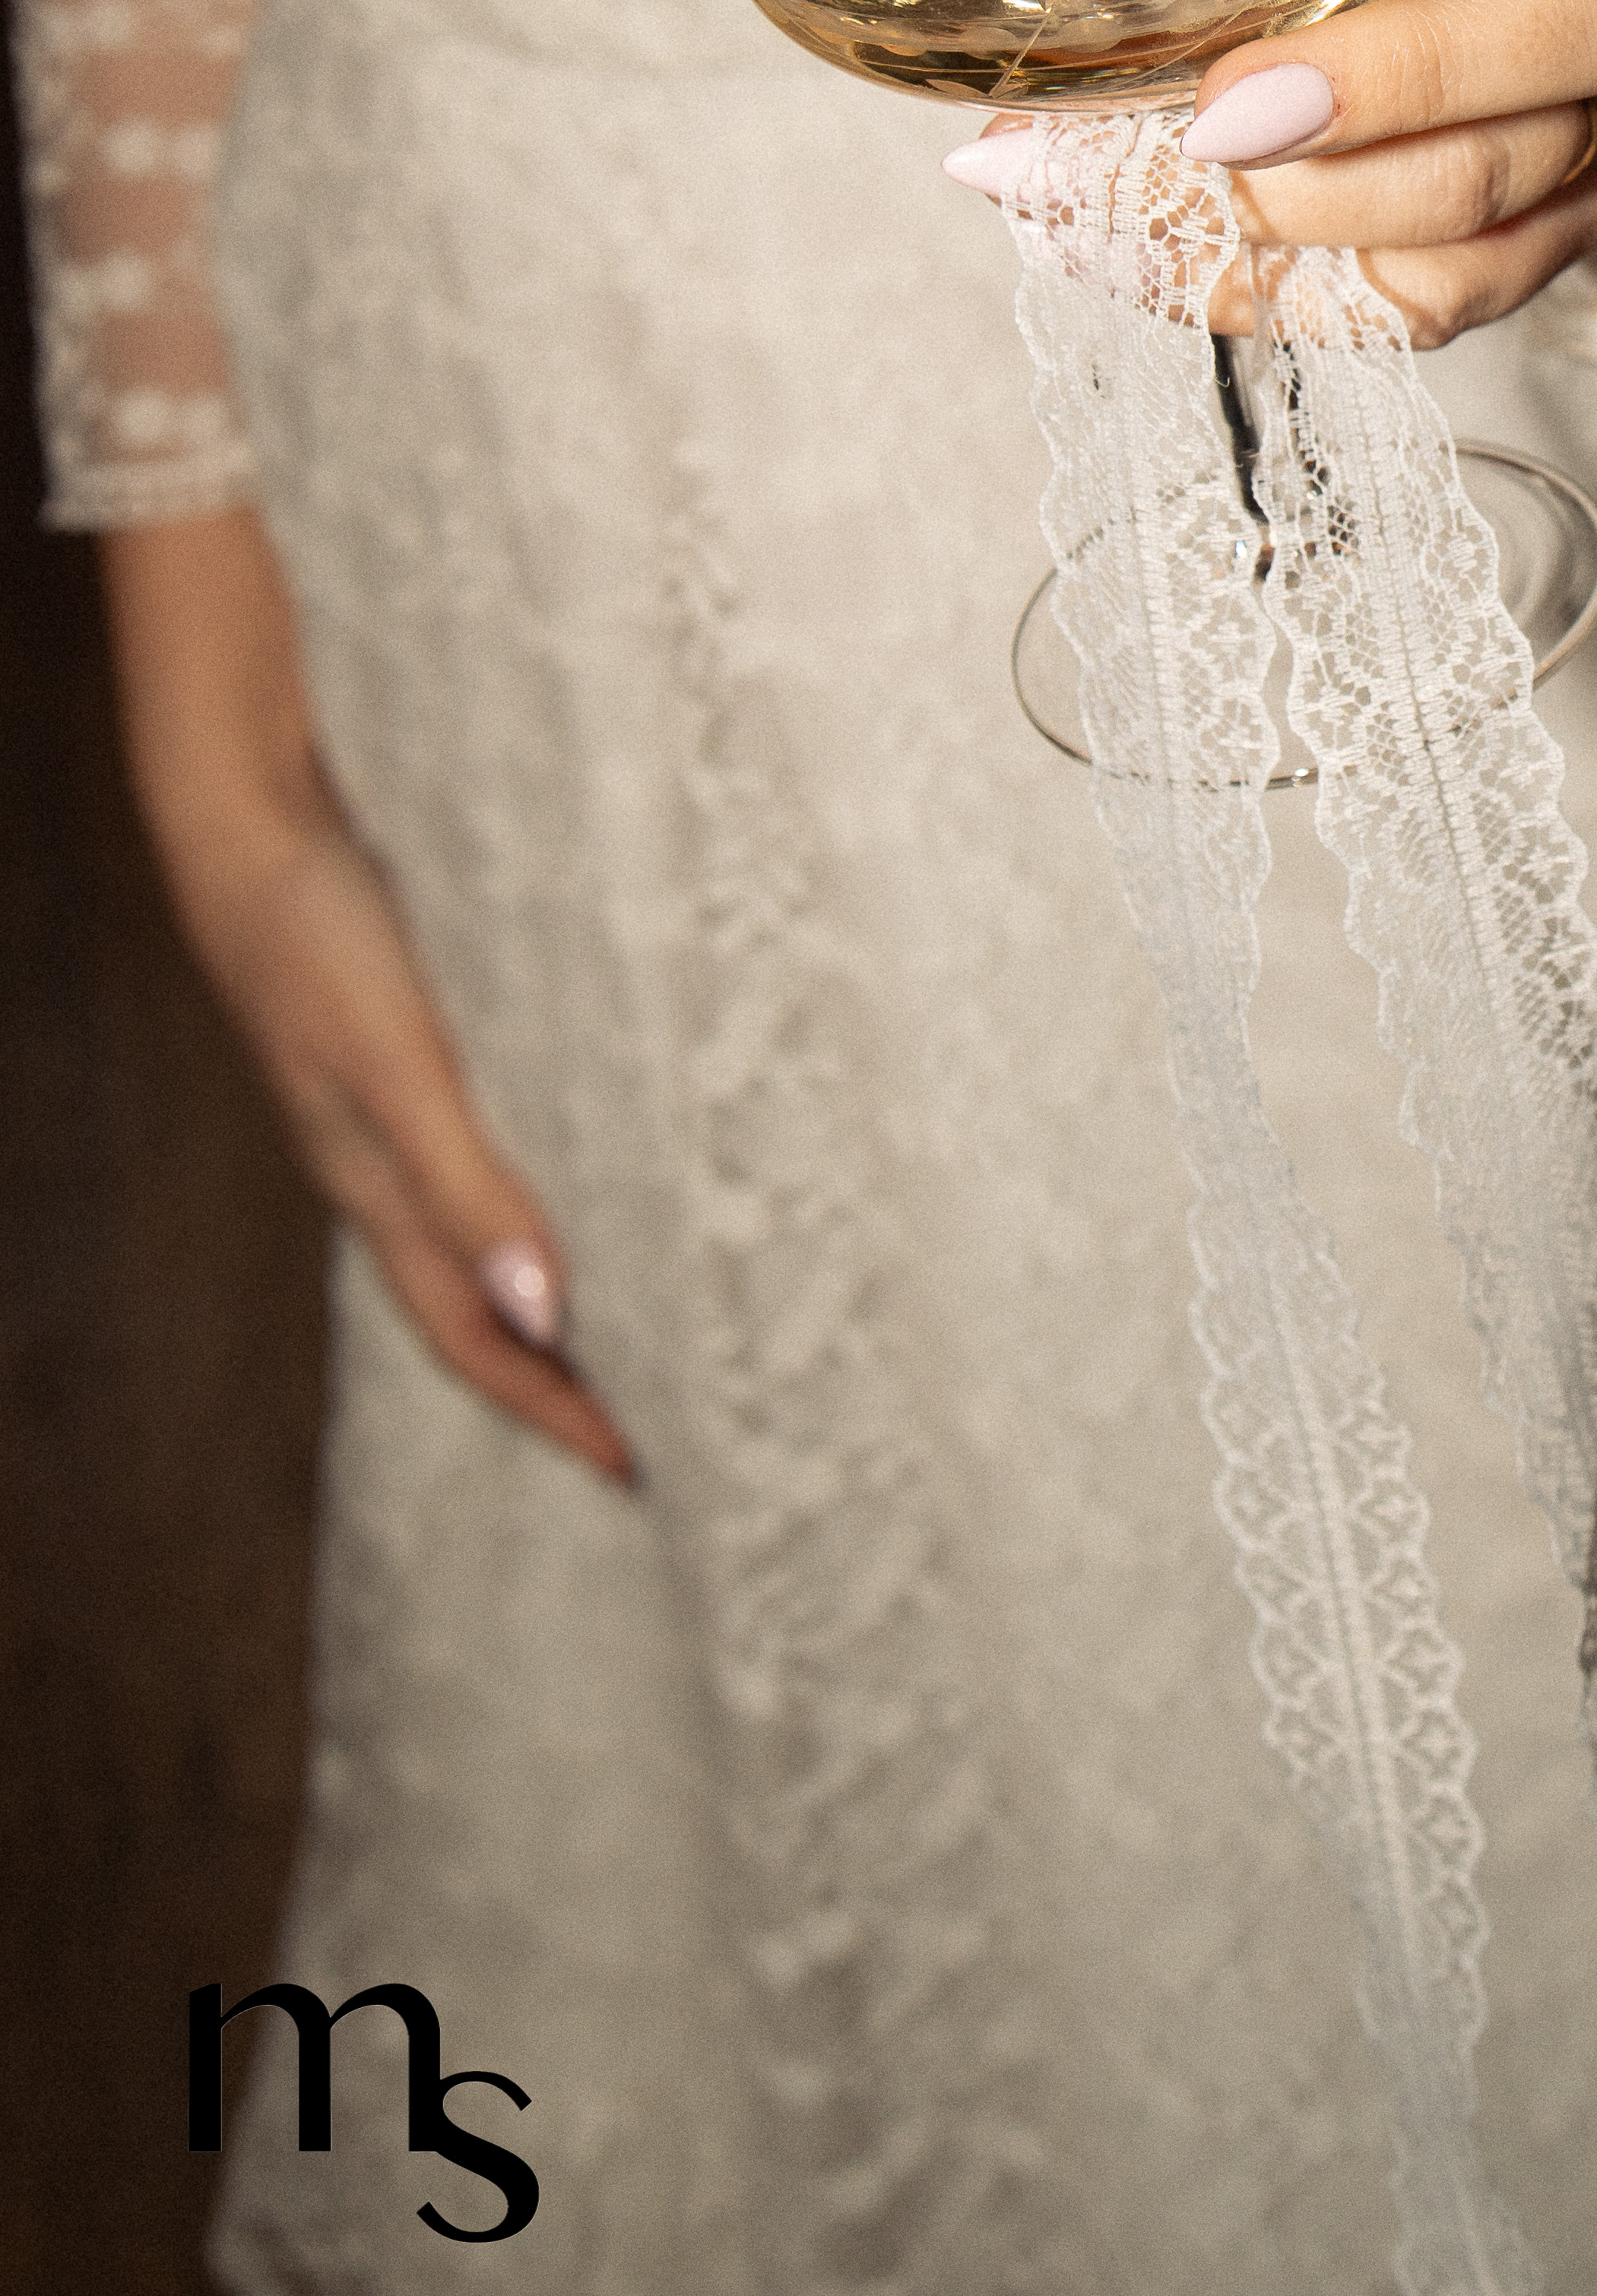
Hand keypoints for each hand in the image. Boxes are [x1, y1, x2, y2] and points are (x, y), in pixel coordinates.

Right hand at [100, 517, 632, 1482]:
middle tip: (647, 1427)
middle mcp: (385, 1171)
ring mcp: (393, 1114)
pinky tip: (583, 1180)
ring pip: (477, 1241)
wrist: (250, 828)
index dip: (548, 1407)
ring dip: (548, 1297)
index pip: (475, 1339)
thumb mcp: (397, 1064)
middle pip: (476, 1310)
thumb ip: (465, 1181)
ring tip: (633, 1326)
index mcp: (378, 1191)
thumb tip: (544, 1311)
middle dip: (554, 1379)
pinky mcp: (409, 1056)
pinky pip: (479, 1164)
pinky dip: (533, 1202)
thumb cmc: (317, 940)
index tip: (630, 1467)